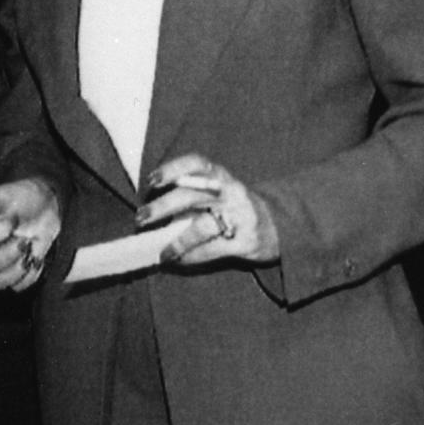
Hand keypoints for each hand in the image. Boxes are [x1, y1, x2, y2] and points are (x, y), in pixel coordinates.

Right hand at [0, 177, 60, 291]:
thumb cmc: (21, 200)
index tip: (13, 221)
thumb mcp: (6, 194)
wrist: (44, 208)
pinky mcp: (12, 276)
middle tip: (25, 239)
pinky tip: (36, 258)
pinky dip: (30, 273)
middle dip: (8, 253)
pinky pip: (17, 286)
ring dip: (17, 268)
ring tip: (30, 250)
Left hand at [139, 154, 278, 265]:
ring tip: (162, 252)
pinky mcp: (246, 242)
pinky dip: (193, 256)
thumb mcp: (221, 192)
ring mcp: (241, 217)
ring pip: (202, 227)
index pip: (198, 164)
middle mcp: (232, 193)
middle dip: (163, 207)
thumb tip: (153, 209)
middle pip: (192, 196)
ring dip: (177, 241)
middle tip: (141, 217)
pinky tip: (179, 260)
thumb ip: (194, 194)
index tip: (152, 179)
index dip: (174, 168)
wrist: (282, 225)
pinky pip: (213, 249)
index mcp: (223, 178)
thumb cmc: (238, 207)